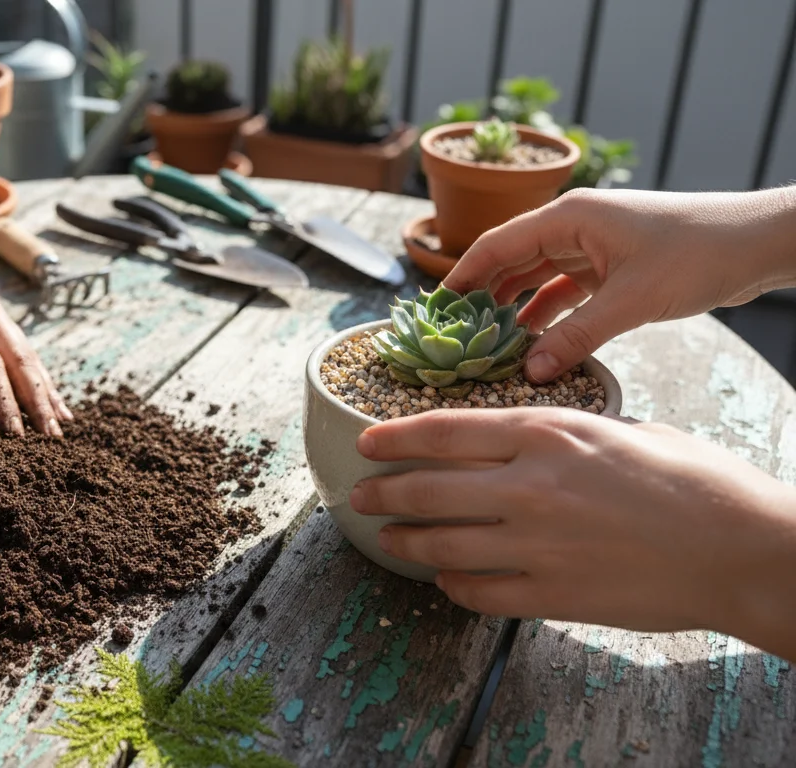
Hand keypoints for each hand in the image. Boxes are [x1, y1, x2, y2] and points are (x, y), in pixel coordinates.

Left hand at [0, 222, 72, 436]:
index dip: (3, 401)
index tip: (14, 435)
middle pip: (19, 359)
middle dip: (37, 400)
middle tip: (50, 437)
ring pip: (27, 352)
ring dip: (44, 388)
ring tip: (60, 424)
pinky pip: (22, 344)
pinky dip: (37, 373)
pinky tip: (50, 396)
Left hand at [350, 408, 795, 656]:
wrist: (744, 550)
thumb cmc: (697, 482)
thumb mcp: (622, 431)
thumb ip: (562, 437)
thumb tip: (524, 444)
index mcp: (548, 434)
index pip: (444, 431)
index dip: (395, 436)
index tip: (367, 440)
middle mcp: (529, 487)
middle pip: (427, 489)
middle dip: (382, 491)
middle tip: (359, 494)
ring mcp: (536, 545)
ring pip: (441, 543)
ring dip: (404, 539)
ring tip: (387, 536)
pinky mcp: (551, 595)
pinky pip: (478, 591)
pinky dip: (452, 584)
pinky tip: (444, 579)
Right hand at [445, 186, 795, 382]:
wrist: (758, 243)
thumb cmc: (699, 252)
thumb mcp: (632, 300)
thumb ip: (577, 336)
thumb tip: (531, 370)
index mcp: (569, 217)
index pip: (496, 245)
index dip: (462, 277)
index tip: (436, 310)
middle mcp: (574, 227)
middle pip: (511, 262)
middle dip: (484, 299)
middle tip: (456, 337)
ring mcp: (593, 248)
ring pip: (537, 280)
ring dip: (516, 311)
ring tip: (490, 347)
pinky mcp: (612, 268)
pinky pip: (566, 293)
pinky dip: (549, 317)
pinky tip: (534, 344)